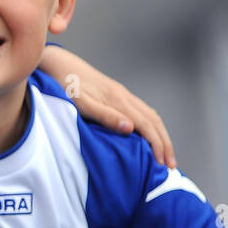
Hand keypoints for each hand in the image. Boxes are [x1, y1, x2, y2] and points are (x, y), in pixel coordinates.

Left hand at [37, 46, 175, 167]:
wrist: (57, 63)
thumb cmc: (64, 85)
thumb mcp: (82, 104)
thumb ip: (105, 116)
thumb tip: (130, 128)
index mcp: (118, 101)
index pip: (147, 126)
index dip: (157, 145)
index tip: (163, 164)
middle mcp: (124, 96)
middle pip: (154, 121)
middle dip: (165, 143)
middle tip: (171, 165)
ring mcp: (121, 93)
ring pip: (150, 115)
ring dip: (160, 134)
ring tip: (164, 153)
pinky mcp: (115, 93)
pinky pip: (141, 110)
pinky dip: (151, 125)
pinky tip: (148, 134)